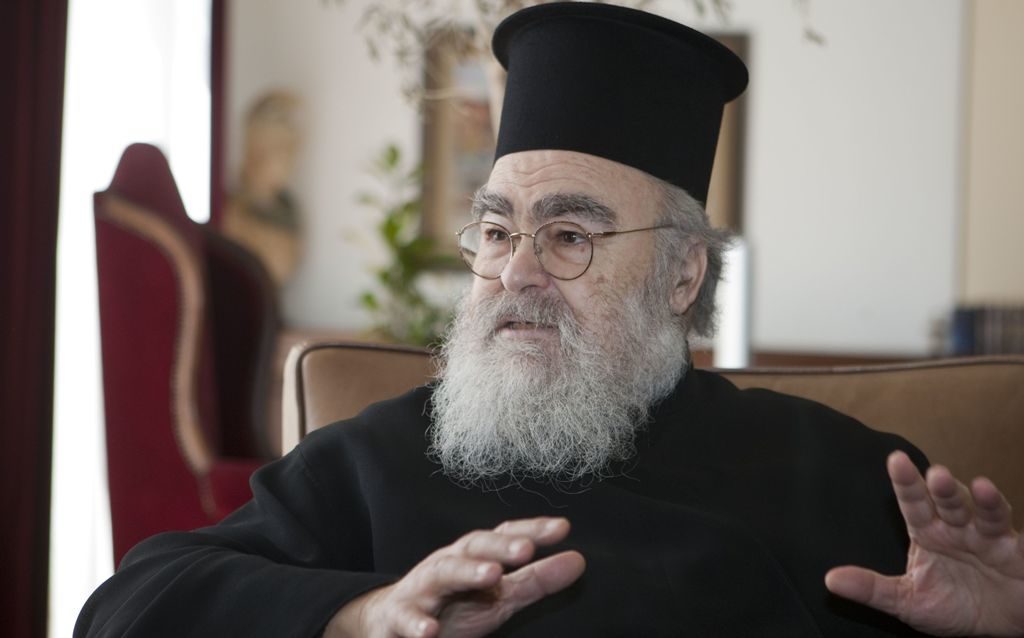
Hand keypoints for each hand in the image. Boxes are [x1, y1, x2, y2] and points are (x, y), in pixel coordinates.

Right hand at [325, 516, 584, 637]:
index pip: (504, 535)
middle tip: (526, 550)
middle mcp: (447, 564)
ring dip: (466, 572)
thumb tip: (578, 560)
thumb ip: (535, 580)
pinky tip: (430, 632)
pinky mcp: (399, 617)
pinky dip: (417, 624)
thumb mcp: (498, 596)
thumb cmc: (452, 607)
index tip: (562, 528)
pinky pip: (407, 618)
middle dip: (499, 546)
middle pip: (474, 546)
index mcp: (473, 556)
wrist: (390, 624)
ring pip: (442, 573)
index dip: (531, 530)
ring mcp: (422, 589)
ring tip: (492, 575)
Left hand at [825, 451, 1023, 636]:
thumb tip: (830, 579)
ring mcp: (984, 535)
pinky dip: (996, 507)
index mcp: (927, 533)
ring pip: (974, 508)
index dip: (905, 482)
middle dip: (935, 485)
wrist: (1001, 628)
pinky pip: (1003, 525)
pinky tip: (986, 492)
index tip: (895, 460)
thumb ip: (872, 589)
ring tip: (946, 480)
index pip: (912, 503)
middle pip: (943, 500)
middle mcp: (955, 528)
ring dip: (962, 494)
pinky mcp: (1012, 548)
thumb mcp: (908, 601)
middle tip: (927, 470)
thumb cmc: (956, 606)